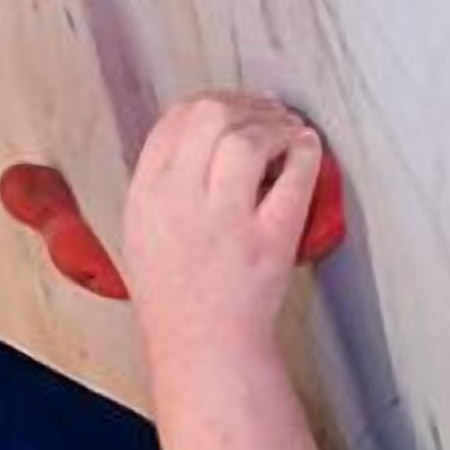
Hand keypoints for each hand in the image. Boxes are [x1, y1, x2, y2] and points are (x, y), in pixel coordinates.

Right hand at [123, 94, 321, 365]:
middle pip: (208, 116)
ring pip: (245, 139)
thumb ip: (164, 181)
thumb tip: (199, 134)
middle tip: (267, 114)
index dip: (209, 102)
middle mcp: (179, 203)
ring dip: (275, 124)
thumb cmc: (176, 296)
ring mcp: (224, 221)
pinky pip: (291, 179)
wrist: (202, 347)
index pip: (174, 120)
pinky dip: (305, 154)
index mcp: (147, 196)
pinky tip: (307, 151)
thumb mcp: (142, 230)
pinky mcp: (267, 241)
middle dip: (244, 105)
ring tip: (288, 132)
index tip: (231, 109)